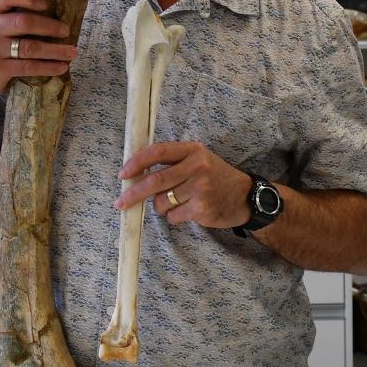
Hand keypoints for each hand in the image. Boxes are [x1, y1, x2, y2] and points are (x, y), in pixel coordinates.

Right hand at [0, 0, 77, 94]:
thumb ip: (15, 13)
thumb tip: (56, 8)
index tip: (46, 4)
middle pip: (24, 22)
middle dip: (50, 26)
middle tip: (66, 31)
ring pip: (30, 47)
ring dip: (56, 50)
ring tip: (72, 52)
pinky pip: (28, 67)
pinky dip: (49, 67)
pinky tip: (62, 67)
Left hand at [116, 141, 251, 227]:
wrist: (245, 196)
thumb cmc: (216, 177)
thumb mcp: (199, 159)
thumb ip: (173, 162)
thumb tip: (136, 173)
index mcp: (193, 150)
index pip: (158, 152)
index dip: (137, 163)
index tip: (123, 174)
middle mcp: (197, 166)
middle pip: (155, 181)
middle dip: (134, 193)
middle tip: (121, 202)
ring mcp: (200, 188)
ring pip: (162, 202)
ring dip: (161, 206)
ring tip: (177, 202)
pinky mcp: (202, 208)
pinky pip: (173, 216)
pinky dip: (174, 216)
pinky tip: (189, 210)